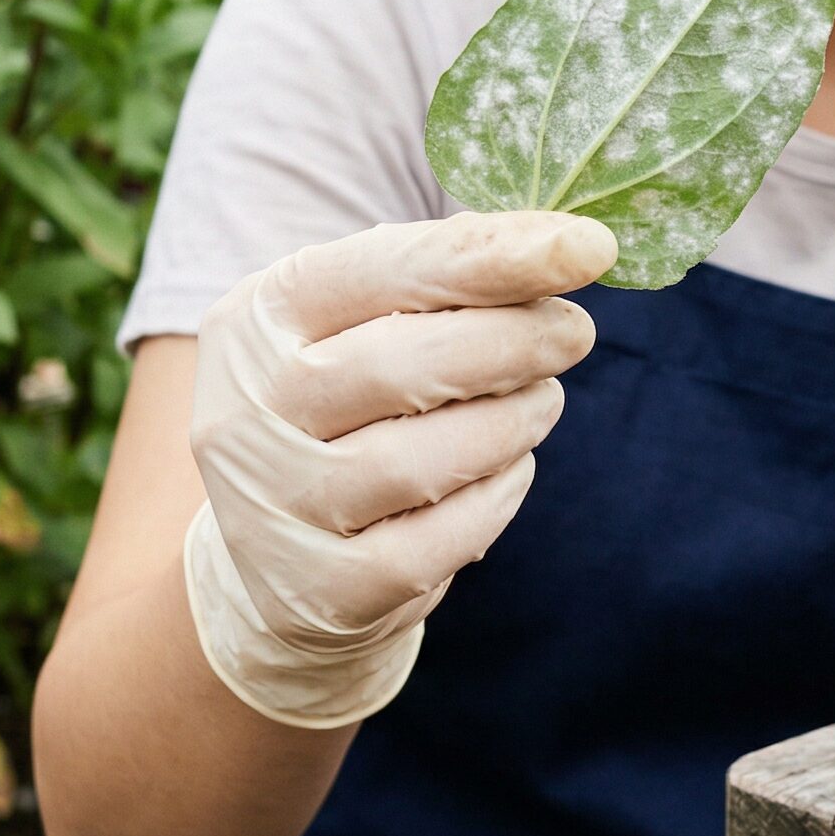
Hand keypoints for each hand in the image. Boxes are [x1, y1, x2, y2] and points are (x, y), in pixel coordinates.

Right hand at [183, 211, 616, 726]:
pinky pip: (437, 544)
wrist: (274, 561)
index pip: (379, 269)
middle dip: (513, 341)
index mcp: (259, 316)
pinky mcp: (319, 591)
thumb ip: (447, 277)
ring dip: (511, 422)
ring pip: (423, 461)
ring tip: (542, 400)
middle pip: (401, 364)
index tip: (587, 246)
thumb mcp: (366, 322)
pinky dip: (495, 498)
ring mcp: (275, 508)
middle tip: (574, 332)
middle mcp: (247, 411)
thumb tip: (567, 244)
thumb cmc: (349, 404)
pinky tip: (508, 469)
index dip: (491, 256)